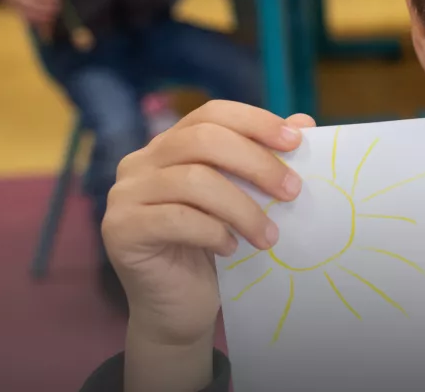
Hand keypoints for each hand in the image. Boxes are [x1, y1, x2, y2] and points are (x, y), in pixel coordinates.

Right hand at [103, 102, 312, 387]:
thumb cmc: (214, 248)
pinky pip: (175, 219)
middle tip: (292, 192)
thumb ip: (265, 160)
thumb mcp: (245, 199)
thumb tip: (304, 121)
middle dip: (256, 163)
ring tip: (268, 237)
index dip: (254, 121)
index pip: (211, 114)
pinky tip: (231, 248)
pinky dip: (213, 232)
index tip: (296, 142)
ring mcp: (124, 195)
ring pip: (192, 181)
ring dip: (242, 208)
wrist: (179, 309)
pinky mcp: (120, 230)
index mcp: (168, 145)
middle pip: (202, 140)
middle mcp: (139, 162)